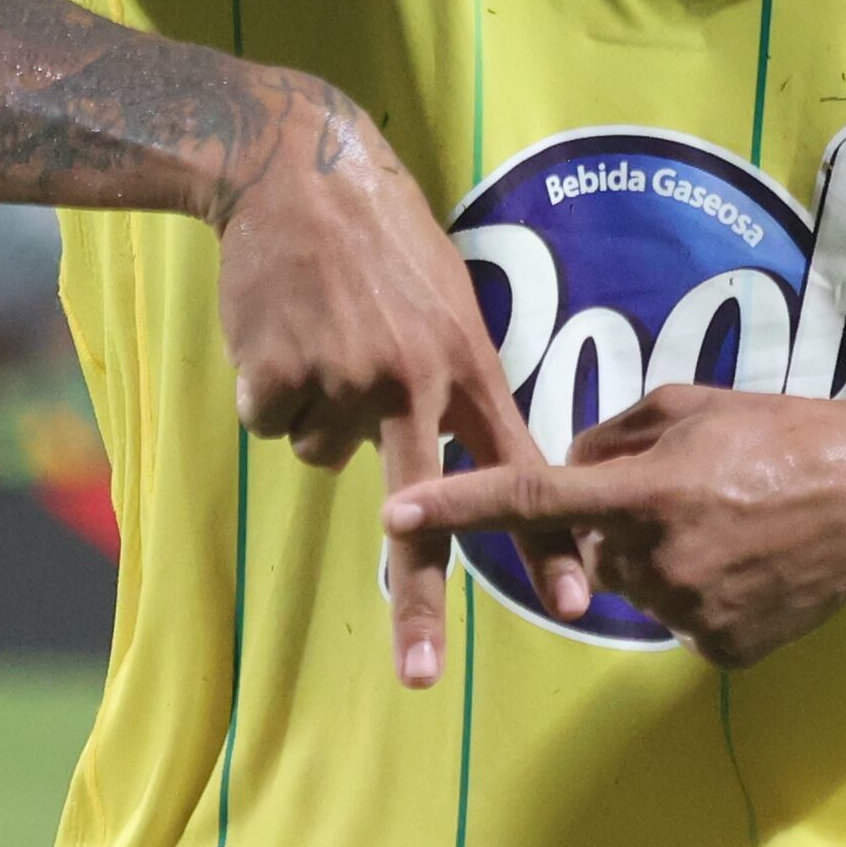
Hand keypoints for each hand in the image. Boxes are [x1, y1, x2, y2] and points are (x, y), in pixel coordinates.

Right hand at [203, 78, 590, 682]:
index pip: (518, 469)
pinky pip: (272, 420)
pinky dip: (270, 386)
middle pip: (423, 514)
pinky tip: (281, 329)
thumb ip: (450, 381)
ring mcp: (345, 376)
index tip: (575, 602)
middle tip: (423, 679)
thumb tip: (442, 474)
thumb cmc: (381, 235)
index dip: (545, 541)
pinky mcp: (281, 371)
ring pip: (323, 452)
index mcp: (466, 362)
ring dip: (316, 409)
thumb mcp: (445, 299)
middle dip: (421, 603)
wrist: (298, 167)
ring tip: (324, 332)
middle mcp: (413, 378)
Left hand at [379, 381, 845, 667]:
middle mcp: (662, 560)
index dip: (458, 507)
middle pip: (590, 552)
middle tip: (683, 493)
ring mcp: (693, 614)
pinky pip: (677, 620)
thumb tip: (564, 469)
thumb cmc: (783, 431)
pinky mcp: (722, 651)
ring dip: (657, 559)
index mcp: (648, 491)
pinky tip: (746, 562)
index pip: (531, 502)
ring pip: (633, 588)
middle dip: (613, 526)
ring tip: (728, 524)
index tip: (395, 514)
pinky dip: (698, 592)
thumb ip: (612, 437)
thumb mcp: (691, 404)